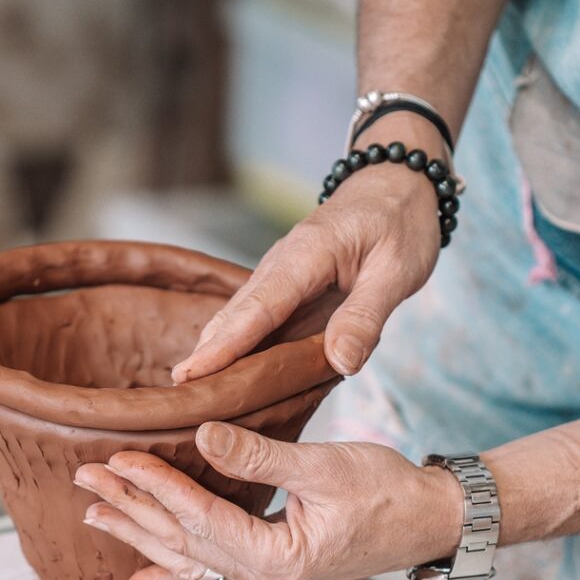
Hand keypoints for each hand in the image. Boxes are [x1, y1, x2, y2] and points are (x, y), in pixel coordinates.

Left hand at [74, 421, 461, 579]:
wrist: (429, 519)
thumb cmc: (388, 490)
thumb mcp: (324, 466)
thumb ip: (259, 456)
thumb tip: (202, 435)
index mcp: (279, 559)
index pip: (202, 519)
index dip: (158, 486)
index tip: (119, 458)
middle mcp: (265, 579)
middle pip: (183, 542)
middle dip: (131, 509)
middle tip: (84, 481)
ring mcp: (266, 579)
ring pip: (188, 557)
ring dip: (140, 535)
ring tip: (94, 516)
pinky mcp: (270, 568)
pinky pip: (210, 573)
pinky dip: (171, 575)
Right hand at [173, 117, 447, 384]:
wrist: (397, 184)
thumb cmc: (401, 222)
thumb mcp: (398, 270)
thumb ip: (367, 317)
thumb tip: (341, 363)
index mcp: (305, 255)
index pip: (258, 307)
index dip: (224, 344)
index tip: (192, 373)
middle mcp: (281, 264)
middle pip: (236, 314)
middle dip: (206, 353)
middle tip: (178, 395)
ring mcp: (281, 275)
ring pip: (242, 318)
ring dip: (218, 353)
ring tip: (193, 393)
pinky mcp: (288, 288)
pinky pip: (260, 321)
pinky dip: (242, 346)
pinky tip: (231, 376)